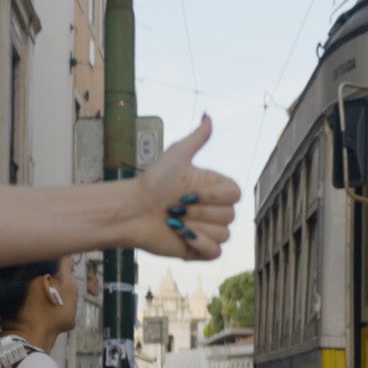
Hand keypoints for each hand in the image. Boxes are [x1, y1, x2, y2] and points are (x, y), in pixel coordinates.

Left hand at [133, 116, 240, 259]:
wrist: (131, 210)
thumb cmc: (152, 182)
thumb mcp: (176, 155)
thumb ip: (197, 138)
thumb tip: (208, 115)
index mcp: (214, 189)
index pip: (235, 194)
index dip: (213, 195)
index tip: (189, 191)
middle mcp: (214, 210)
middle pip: (230, 215)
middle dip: (199, 211)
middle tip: (174, 207)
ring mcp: (207, 231)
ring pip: (224, 234)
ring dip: (196, 226)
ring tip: (173, 221)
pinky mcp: (198, 250)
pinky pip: (216, 252)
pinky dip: (200, 244)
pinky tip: (182, 236)